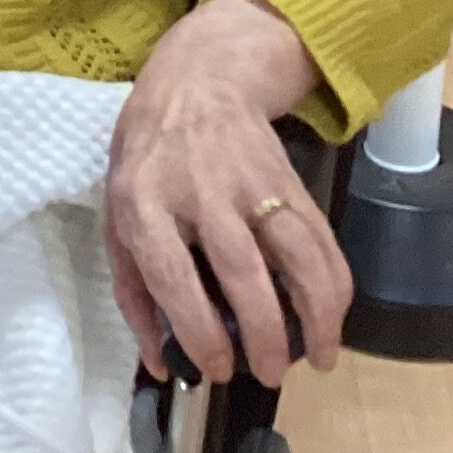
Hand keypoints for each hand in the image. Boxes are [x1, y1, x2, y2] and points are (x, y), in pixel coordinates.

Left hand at [105, 0, 348, 387]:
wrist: (196, 80)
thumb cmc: (148, 160)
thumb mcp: (117, 216)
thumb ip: (133, 292)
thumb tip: (161, 363)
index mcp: (145, 204)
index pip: (173, 276)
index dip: (198, 330)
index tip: (218, 369)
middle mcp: (200, 193)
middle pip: (241, 269)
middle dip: (264, 332)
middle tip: (271, 373)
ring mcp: (250, 183)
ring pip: (295, 250)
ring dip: (316, 310)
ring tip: (320, 356)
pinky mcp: (288, 178)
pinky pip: (320, 235)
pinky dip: (335, 280)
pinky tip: (334, 314)